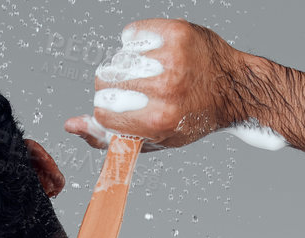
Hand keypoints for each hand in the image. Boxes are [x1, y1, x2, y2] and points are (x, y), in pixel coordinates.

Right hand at [64, 18, 245, 150]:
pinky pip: (132, 34)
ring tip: (147, 72)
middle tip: (133, 89)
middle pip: (105, 81)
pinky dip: (137, 43)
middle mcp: (166, 88)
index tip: (121, 109)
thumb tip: (72, 124)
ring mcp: (172, 57)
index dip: (107, 110)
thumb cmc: (192, 117)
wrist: (232, 87)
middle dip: (112, 87)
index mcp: (159, 120)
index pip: (102, 111)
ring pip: (117, 58)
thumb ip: (109, 137)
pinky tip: (153, 54)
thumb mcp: (153, 140)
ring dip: (126, 66)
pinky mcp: (176, 32)